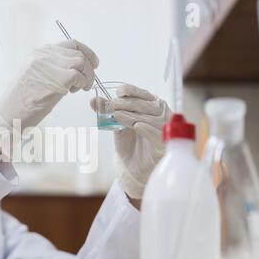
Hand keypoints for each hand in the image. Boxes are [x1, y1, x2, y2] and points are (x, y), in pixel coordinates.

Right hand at [0, 40, 98, 134]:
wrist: (8, 115)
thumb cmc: (19, 102)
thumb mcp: (34, 77)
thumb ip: (51, 68)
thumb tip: (73, 69)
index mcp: (39, 53)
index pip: (70, 45)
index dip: (85, 52)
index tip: (93, 63)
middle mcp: (44, 55)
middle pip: (78, 53)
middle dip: (88, 68)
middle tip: (86, 83)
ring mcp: (51, 66)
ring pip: (81, 62)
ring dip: (86, 76)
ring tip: (79, 89)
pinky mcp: (58, 79)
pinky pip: (79, 76)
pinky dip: (82, 84)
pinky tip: (74, 92)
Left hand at [92, 83, 171, 198]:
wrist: (132, 167)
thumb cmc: (128, 143)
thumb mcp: (117, 125)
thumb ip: (107, 112)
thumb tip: (93, 100)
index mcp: (151, 106)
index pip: (143, 94)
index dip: (132, 91)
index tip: (119, 92)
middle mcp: (161, 115)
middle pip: (146, 105)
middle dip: (128, 104)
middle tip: (113, 106)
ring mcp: (164, 129)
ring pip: (150, 118)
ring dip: (132, 116)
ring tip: (118, 116)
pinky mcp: (164, 144)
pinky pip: (157, 134)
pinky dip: (147, 129)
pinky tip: (137, 126)